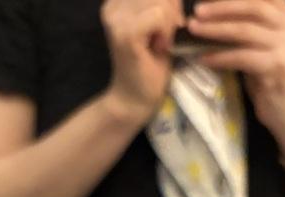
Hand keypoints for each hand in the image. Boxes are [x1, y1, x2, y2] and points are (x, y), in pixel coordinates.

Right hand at [101, 0, 183, 125]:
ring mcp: (116, 19)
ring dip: (170, 26)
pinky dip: (167, 33)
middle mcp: (112, 5)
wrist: (135, 99)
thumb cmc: (150, 65)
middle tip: (165, 39)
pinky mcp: (126, 34)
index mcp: (117, 2)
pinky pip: (159, 16)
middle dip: (172, 14)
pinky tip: (160, 48)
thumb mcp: (160, 25)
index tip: (165, 28)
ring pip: (161, 3)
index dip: (169, 4)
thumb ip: (164, 4)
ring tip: (160, 44)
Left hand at [187, 0, 284, 155]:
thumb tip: (213, 11)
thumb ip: (251, 26)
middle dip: (221, 7)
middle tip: (197, 12)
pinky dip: (220, 56)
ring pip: (244, 31)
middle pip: (253, 7)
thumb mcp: (263, 46)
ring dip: (215, 30)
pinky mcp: (276, 67)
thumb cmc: (270, 79)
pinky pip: (241, 57)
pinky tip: (203, 58)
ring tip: (194, 30)